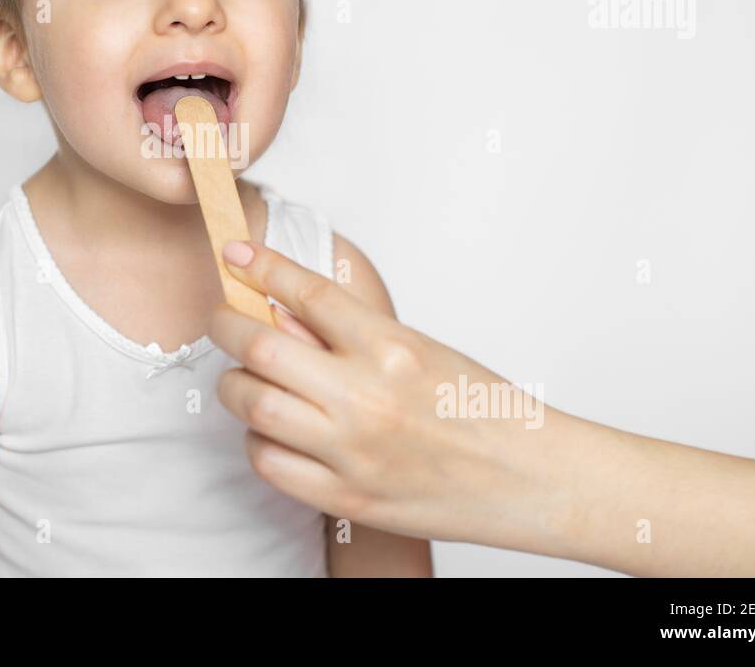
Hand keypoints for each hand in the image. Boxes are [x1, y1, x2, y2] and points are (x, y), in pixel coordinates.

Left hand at [210, 239, 572, 553]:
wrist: (530, 480)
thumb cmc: (479, 408)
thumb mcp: (420, 348)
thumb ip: (347, 332)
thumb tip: (277, 310)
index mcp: (392, 348)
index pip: (306, 292)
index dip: (261, 266)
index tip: (236, 254)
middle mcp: (368, 398)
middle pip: (261, 348)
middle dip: (226, 325)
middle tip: (224, 320)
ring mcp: (353, 453)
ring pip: (252, 406)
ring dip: (237, 385)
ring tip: (248, 380)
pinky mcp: (346, 499)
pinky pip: (268, 463)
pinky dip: (258, 441)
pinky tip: (273, 431)